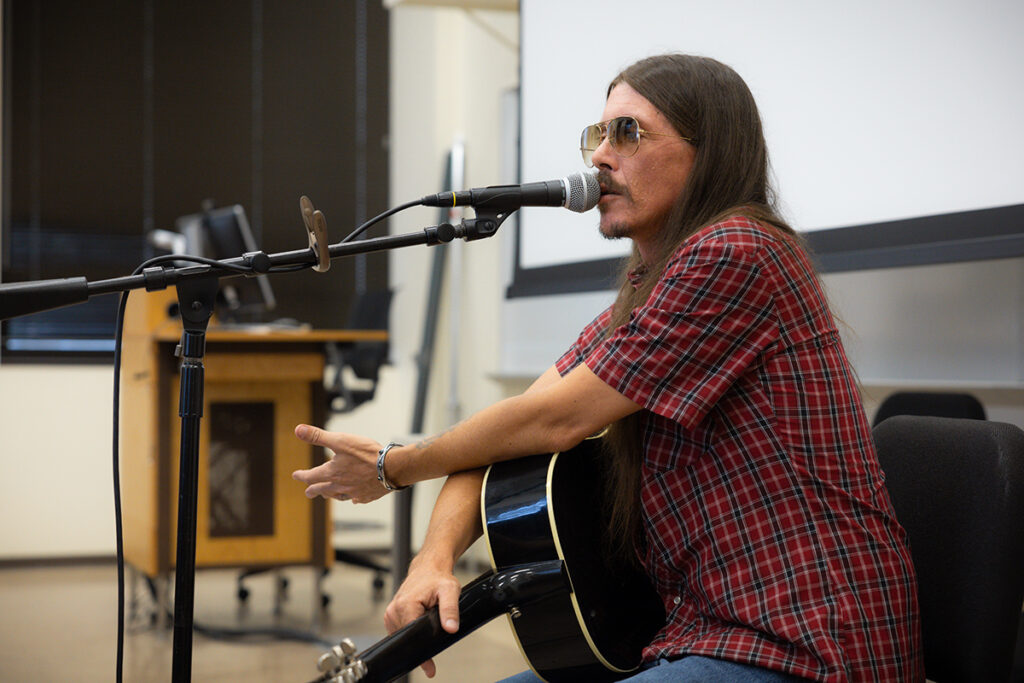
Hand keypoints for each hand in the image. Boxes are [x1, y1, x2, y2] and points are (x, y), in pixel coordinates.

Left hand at [291, 424, 386, 502]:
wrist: (391, 468)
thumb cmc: (366, 453)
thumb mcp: (340, 440)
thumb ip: (318, 436)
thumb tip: (298, 430)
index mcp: (332, 473)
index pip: (311, 476)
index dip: (302, 475)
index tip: (296, 475)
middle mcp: (341, 485)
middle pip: (322, 490)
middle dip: (313, 490)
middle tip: (308, 492)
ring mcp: (354, 492)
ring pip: (338, 496)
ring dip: (330, 495)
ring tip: (327, 495)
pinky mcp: (368, 495)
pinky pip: (357, 499)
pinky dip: (353, 499)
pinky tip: (354, 499)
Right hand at [384, 559, 462, 677]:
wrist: (428, 567)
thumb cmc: (438, 577)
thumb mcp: (450, 591)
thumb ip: (450, 610)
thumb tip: (451, 628)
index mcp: (405, 605)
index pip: (411, 637)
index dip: (422, 651)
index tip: (429, 666)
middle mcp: (394, 610)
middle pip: (406, 638)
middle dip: (420, 643)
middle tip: (435, 636)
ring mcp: (391, 614)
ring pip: (403, 637)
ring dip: (416, 637)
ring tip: (428, 623)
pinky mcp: (391, 616)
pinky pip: (400, 631)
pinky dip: (411, 632)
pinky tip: (421, 625)